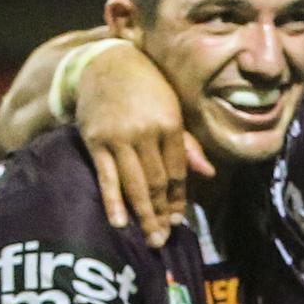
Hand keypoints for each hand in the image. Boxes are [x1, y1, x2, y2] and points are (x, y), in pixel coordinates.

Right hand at [77, 43, 214, 246]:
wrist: (106, 63)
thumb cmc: (147, 87)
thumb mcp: (173, 108)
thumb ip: (187, 144)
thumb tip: (208, 173)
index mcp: (170, 124)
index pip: (177, 171)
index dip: (179, 199)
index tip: (179, 220)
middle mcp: (146, 133)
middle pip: (157, 182)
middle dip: (161, 213)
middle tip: (163, 240)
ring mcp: (119, 138)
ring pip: (134, 184)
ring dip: (143, 214)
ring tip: (149, 238)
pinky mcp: (95, 141)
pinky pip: (106, 176)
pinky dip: (112, 201)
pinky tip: (119, 222)